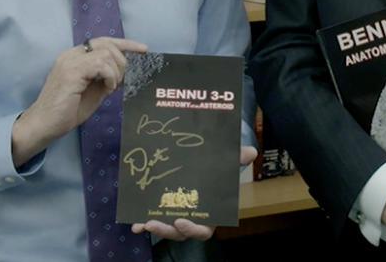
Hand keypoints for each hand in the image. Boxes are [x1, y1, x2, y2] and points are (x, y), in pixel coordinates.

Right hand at [11, 37, 147, 165]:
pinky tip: (107, 89)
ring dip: (116, 71)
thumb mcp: (93, 91)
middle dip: (122, 60)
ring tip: (111, 87)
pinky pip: (100, 64)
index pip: (102, 41)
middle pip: (106, 43)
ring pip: (105, 53)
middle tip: (122, 80)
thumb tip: (126, 72)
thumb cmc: (66, 111)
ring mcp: (70, 61)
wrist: (44, 125)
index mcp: (74, 57)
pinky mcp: (71, 72)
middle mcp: (70, 54)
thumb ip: (106, 78)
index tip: (143, 49)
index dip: (125, 43)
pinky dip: (109, 76)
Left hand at [130, 146, 257, 240]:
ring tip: (143, 223)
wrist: (205, 163)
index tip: (180, 221)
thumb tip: (251, 152)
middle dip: (166, 230)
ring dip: (154, 227)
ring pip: (166, 228)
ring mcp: (177, 216)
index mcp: (210, 214)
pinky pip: (153, 220)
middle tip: (153, 222)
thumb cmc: (218, 169)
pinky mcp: (163, 211)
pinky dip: (142, 223)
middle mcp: (193, 219)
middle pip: (180, 232)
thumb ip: (237, 159)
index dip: (192, 230)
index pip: (203, 231)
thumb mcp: (227, 163)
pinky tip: (134, 223)